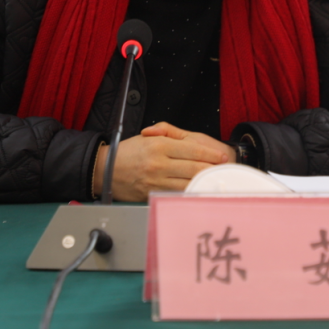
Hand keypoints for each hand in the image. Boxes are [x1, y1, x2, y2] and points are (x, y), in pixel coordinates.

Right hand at [92, 122, 234, 201]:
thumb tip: (190, 142)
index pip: (192, 149)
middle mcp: (159, 164)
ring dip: (204, 182)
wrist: (104, 170)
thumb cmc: (126, 152)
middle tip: (224, 169)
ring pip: (188, 183)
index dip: (210, 153)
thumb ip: (168, 134)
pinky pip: (176, 194)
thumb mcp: (147, 137)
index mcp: (159, 146)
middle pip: (194, 168)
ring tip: (215, 179)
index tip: (222, 156)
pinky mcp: (152, 194)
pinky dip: (189, 192)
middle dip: (212, 168)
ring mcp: (156, 181)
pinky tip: (198, 189)